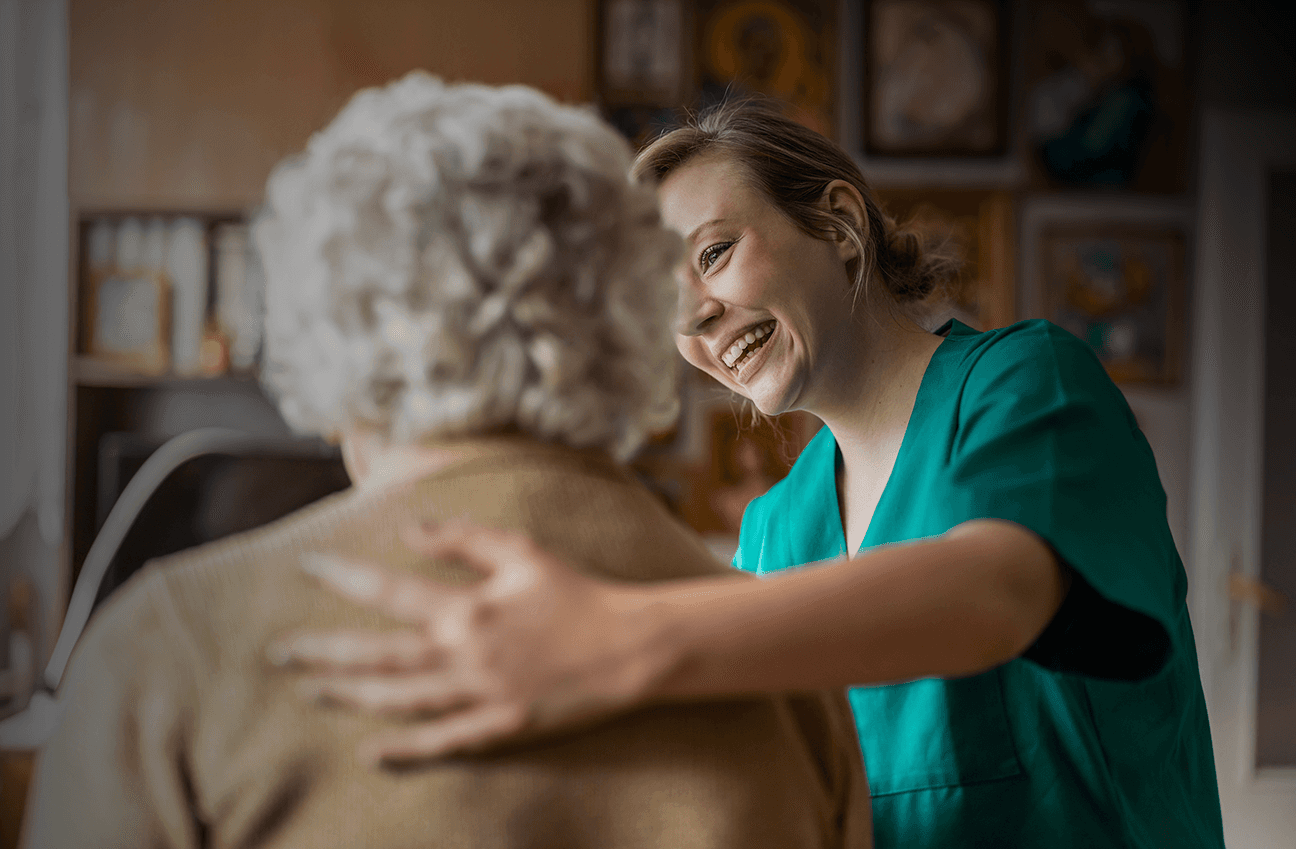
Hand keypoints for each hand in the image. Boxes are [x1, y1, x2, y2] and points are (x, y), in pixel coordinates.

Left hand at [270, 521, 666, 763]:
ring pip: (399, 700)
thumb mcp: (522, 551)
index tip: (307, 565)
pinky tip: (370, 751)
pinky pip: (442, 742)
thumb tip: (409, 529)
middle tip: (279, 652)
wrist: (629, 646)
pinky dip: (404, 750)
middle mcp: (465, 655)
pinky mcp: (500, 728)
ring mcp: (480, 697)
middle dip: (324, 652)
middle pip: (378, 656)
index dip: (343, 577)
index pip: (389, 591)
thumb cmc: (576, 593)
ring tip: (311, 690)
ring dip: (350, 696)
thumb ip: (462, 538)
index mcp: (468, 608)